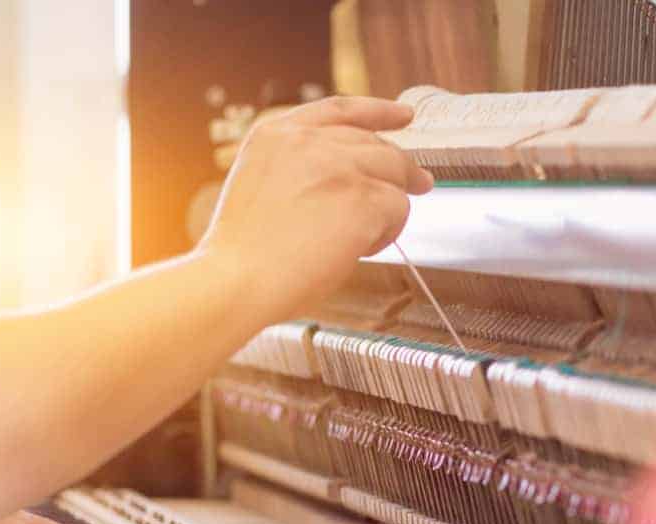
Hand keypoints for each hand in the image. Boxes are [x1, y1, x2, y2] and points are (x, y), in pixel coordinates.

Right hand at [198, 96, 432, 321]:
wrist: (236, 281)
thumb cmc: (243, 254)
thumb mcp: (260, 186)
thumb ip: (299, 168)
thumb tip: (352, 178)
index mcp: (276, 133)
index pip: (340, 110)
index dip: (378, 111)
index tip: (403, 116)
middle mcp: (308, 140)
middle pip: (375, 144)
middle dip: (400, 168)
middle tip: (419, 185)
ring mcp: (338, 166)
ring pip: (394, 174)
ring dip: (387, 207)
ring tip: (362, 238)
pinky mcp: (363, 198)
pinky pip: (398, 210)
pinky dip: (386, 233)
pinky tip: (357, 250)